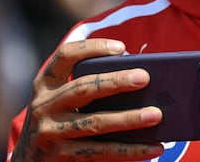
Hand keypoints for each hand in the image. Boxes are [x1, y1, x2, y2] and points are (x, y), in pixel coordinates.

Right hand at [11, 39, 164, 161]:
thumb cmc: (58, 122)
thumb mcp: (61, 101)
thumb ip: (87, 87)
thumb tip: (141, 82)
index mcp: (45, 85)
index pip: (65, 56)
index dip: (93, 48)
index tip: (121, 48)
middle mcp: (43, 106)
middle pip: (84, 88)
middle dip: (116, 82)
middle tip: (145, 77)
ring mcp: (50, 133)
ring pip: (96, 123)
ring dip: (129, 119)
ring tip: (156, 114)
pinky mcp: (61, 158)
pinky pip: (102, 152)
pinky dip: (131, 150)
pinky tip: (154, 148)